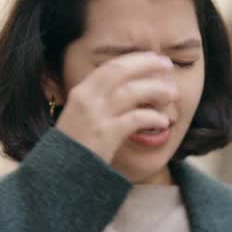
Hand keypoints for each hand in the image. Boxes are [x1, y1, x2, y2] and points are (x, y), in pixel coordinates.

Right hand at [55, 53, 176, 162]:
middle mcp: (87, 99)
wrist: (60, 174)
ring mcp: (95, 116)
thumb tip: (130, 90)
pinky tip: (163, 121)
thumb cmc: (75, 146)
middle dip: (147, 64)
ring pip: (132, 92)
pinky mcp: (105, 135)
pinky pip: (135, 119)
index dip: (135, 59)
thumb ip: (100, 101)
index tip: (153, 57)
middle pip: (121, 71)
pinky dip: (152, 117)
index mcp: (81, 91)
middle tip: (167, 64)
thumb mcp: (81, 116)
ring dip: (156, 89)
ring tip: (172, 93)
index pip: (111, 66)